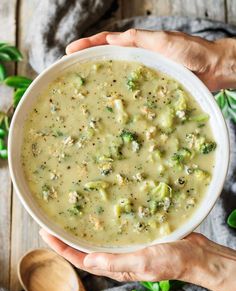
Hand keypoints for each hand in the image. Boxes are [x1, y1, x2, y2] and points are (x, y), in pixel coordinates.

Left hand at [40, 229, 235, 290]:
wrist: (195, 255)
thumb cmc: (172, 261)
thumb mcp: (143, 262)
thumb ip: (116, 262)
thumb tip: (88, 262)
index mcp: (115, 267)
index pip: (81, 259)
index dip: (61, 248)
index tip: (45, 233)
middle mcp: (117, 258)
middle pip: (85, 249)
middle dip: (67, 238)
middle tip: (52, 221)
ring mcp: (126, 247)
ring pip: (98, 239)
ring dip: (83, 230)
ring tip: (71, 215)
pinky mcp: (136, 237)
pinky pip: (114, 231)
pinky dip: (103, 223)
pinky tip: (103, 210)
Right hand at [66, 29, 235, 90]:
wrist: (212, 69)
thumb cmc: (191, 51)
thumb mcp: (162, 41)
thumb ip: (138, 39)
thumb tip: (112, 39)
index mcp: (138, 44)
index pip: (107, 42)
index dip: (88, 45)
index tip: (70, 51)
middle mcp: (138, 60)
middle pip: (108, 60)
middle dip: (89, 63)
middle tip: (71, 70)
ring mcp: (143, 76)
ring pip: (117, 77)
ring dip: (101, 81)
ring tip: (83, 90)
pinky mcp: (151, 90)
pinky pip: (131, 93)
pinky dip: (119, 98)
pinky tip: (111, 106)